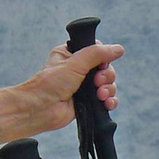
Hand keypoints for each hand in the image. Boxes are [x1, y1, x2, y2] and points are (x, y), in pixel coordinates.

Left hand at [7, 42, 123, 138]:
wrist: (40, 109)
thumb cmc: (49, 84)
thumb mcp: (75, 63)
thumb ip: (97, 54)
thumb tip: (118, 48)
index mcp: (72, 55)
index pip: (97, 51)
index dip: (104, 58)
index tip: (101, 66)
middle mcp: (79, 70)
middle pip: (106, 69)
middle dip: (106, 77)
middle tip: (97, 82)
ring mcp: (84, 87)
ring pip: (108, 84)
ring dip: (108, 90)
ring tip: (99, 96)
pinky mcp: (87, 102)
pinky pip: (106, 99)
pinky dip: (109, 101)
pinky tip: (106, 104)